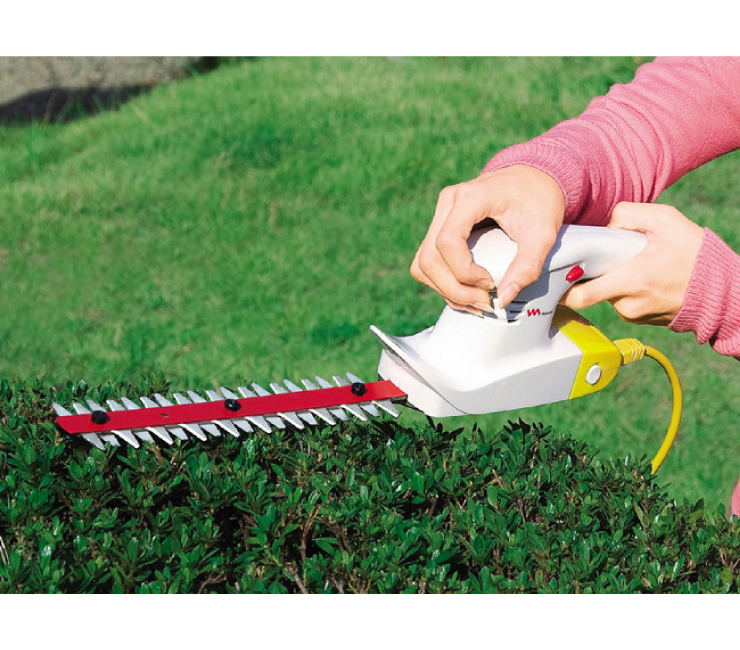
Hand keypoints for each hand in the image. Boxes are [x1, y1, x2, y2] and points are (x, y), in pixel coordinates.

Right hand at [410, 165, 564, 314]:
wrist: (532, 178)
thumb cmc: (539, 199)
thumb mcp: (543, 233)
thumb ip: (528, 266)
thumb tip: (504, 300)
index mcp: (470, 197)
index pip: (448, 242)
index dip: (464, 271)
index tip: (491, 283)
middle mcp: (447, 204)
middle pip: (429, 258)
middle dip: (453, 288)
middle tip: (485, 302)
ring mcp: (440, 216)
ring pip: (423, 264)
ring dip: (445, 290)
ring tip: (476, 301)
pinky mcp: (440, 228)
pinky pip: (428, 263)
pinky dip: (443, 284)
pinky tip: (467, 292)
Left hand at [562, 202, 704, 324]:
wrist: (721, 290)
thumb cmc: (695, 255)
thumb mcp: (666, 219)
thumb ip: (628, 214)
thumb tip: (604, 224)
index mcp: (629, 281)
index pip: (580, 295)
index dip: (562, 286)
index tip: (552, 275)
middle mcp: (626, 303)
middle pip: (589, 290)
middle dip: (587, 275)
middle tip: (592, 259)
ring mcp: (631, 314)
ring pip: (605, 293)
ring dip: (609, 278)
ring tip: (630, 264)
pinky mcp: (637, 318)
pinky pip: (619, 300)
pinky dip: (622, 287)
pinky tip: (640, 276)